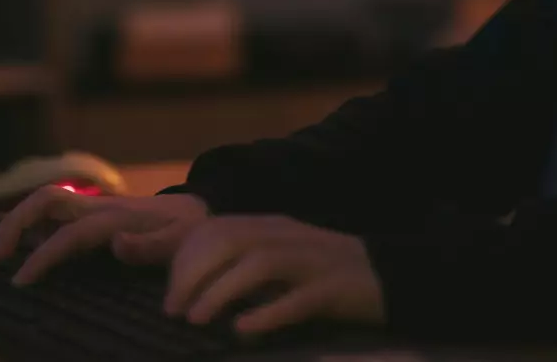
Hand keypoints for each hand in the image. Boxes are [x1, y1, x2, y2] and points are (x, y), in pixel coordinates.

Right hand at [0, 186, 208, 284]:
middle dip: (15, 222)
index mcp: (115, 218)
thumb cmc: (190, 232)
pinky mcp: (94, 210)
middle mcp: (99, 206)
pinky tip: (33, 246)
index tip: (21, 281)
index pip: (69, 235)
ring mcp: (95, 205)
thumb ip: (149, 247)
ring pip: (47, 201)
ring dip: (22, 220)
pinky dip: (37, 223)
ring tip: (6, 254)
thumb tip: (115, 244)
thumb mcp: (180, 244)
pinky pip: (57, 210)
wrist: (200, 208)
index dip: (43, 257)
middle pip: (46, 199)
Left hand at [164, 215, 385, 335]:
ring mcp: (310, 260)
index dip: (186, 260)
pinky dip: (266, 314)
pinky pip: (296, 300)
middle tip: (173, 311)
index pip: (216, 231)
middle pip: (229, 243)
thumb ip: (239, 265)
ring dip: (221, 291)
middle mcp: (285, 236)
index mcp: (268, 227)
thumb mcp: (276, 259)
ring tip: (196, 319)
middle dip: (194, 275)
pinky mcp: (331, 290)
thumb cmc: (321, 272)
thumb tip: (191, 289)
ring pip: (258, 266)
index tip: (169, 295)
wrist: (387, 274)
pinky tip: (243, 330)